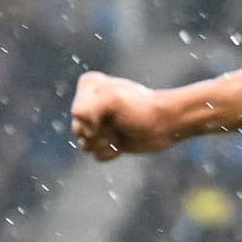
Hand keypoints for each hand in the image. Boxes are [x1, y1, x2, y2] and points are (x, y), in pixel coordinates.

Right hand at [70, 72, 191, 159]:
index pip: (76, 113)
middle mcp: (89, 103)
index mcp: (89, 86)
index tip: (112, 112)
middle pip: (78, 130)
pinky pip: (96, 155)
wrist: (165, 124)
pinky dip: (110, 153)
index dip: (93, 119)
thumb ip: (86, 108)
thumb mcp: (112, 100)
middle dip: (99, 133)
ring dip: (105, 143)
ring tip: (120, 133)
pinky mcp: (105, 140)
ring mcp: (96, 123)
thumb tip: (82, 132)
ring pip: (85, 145)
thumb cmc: (141, 109)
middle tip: (119, 123)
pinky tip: (123, 142)